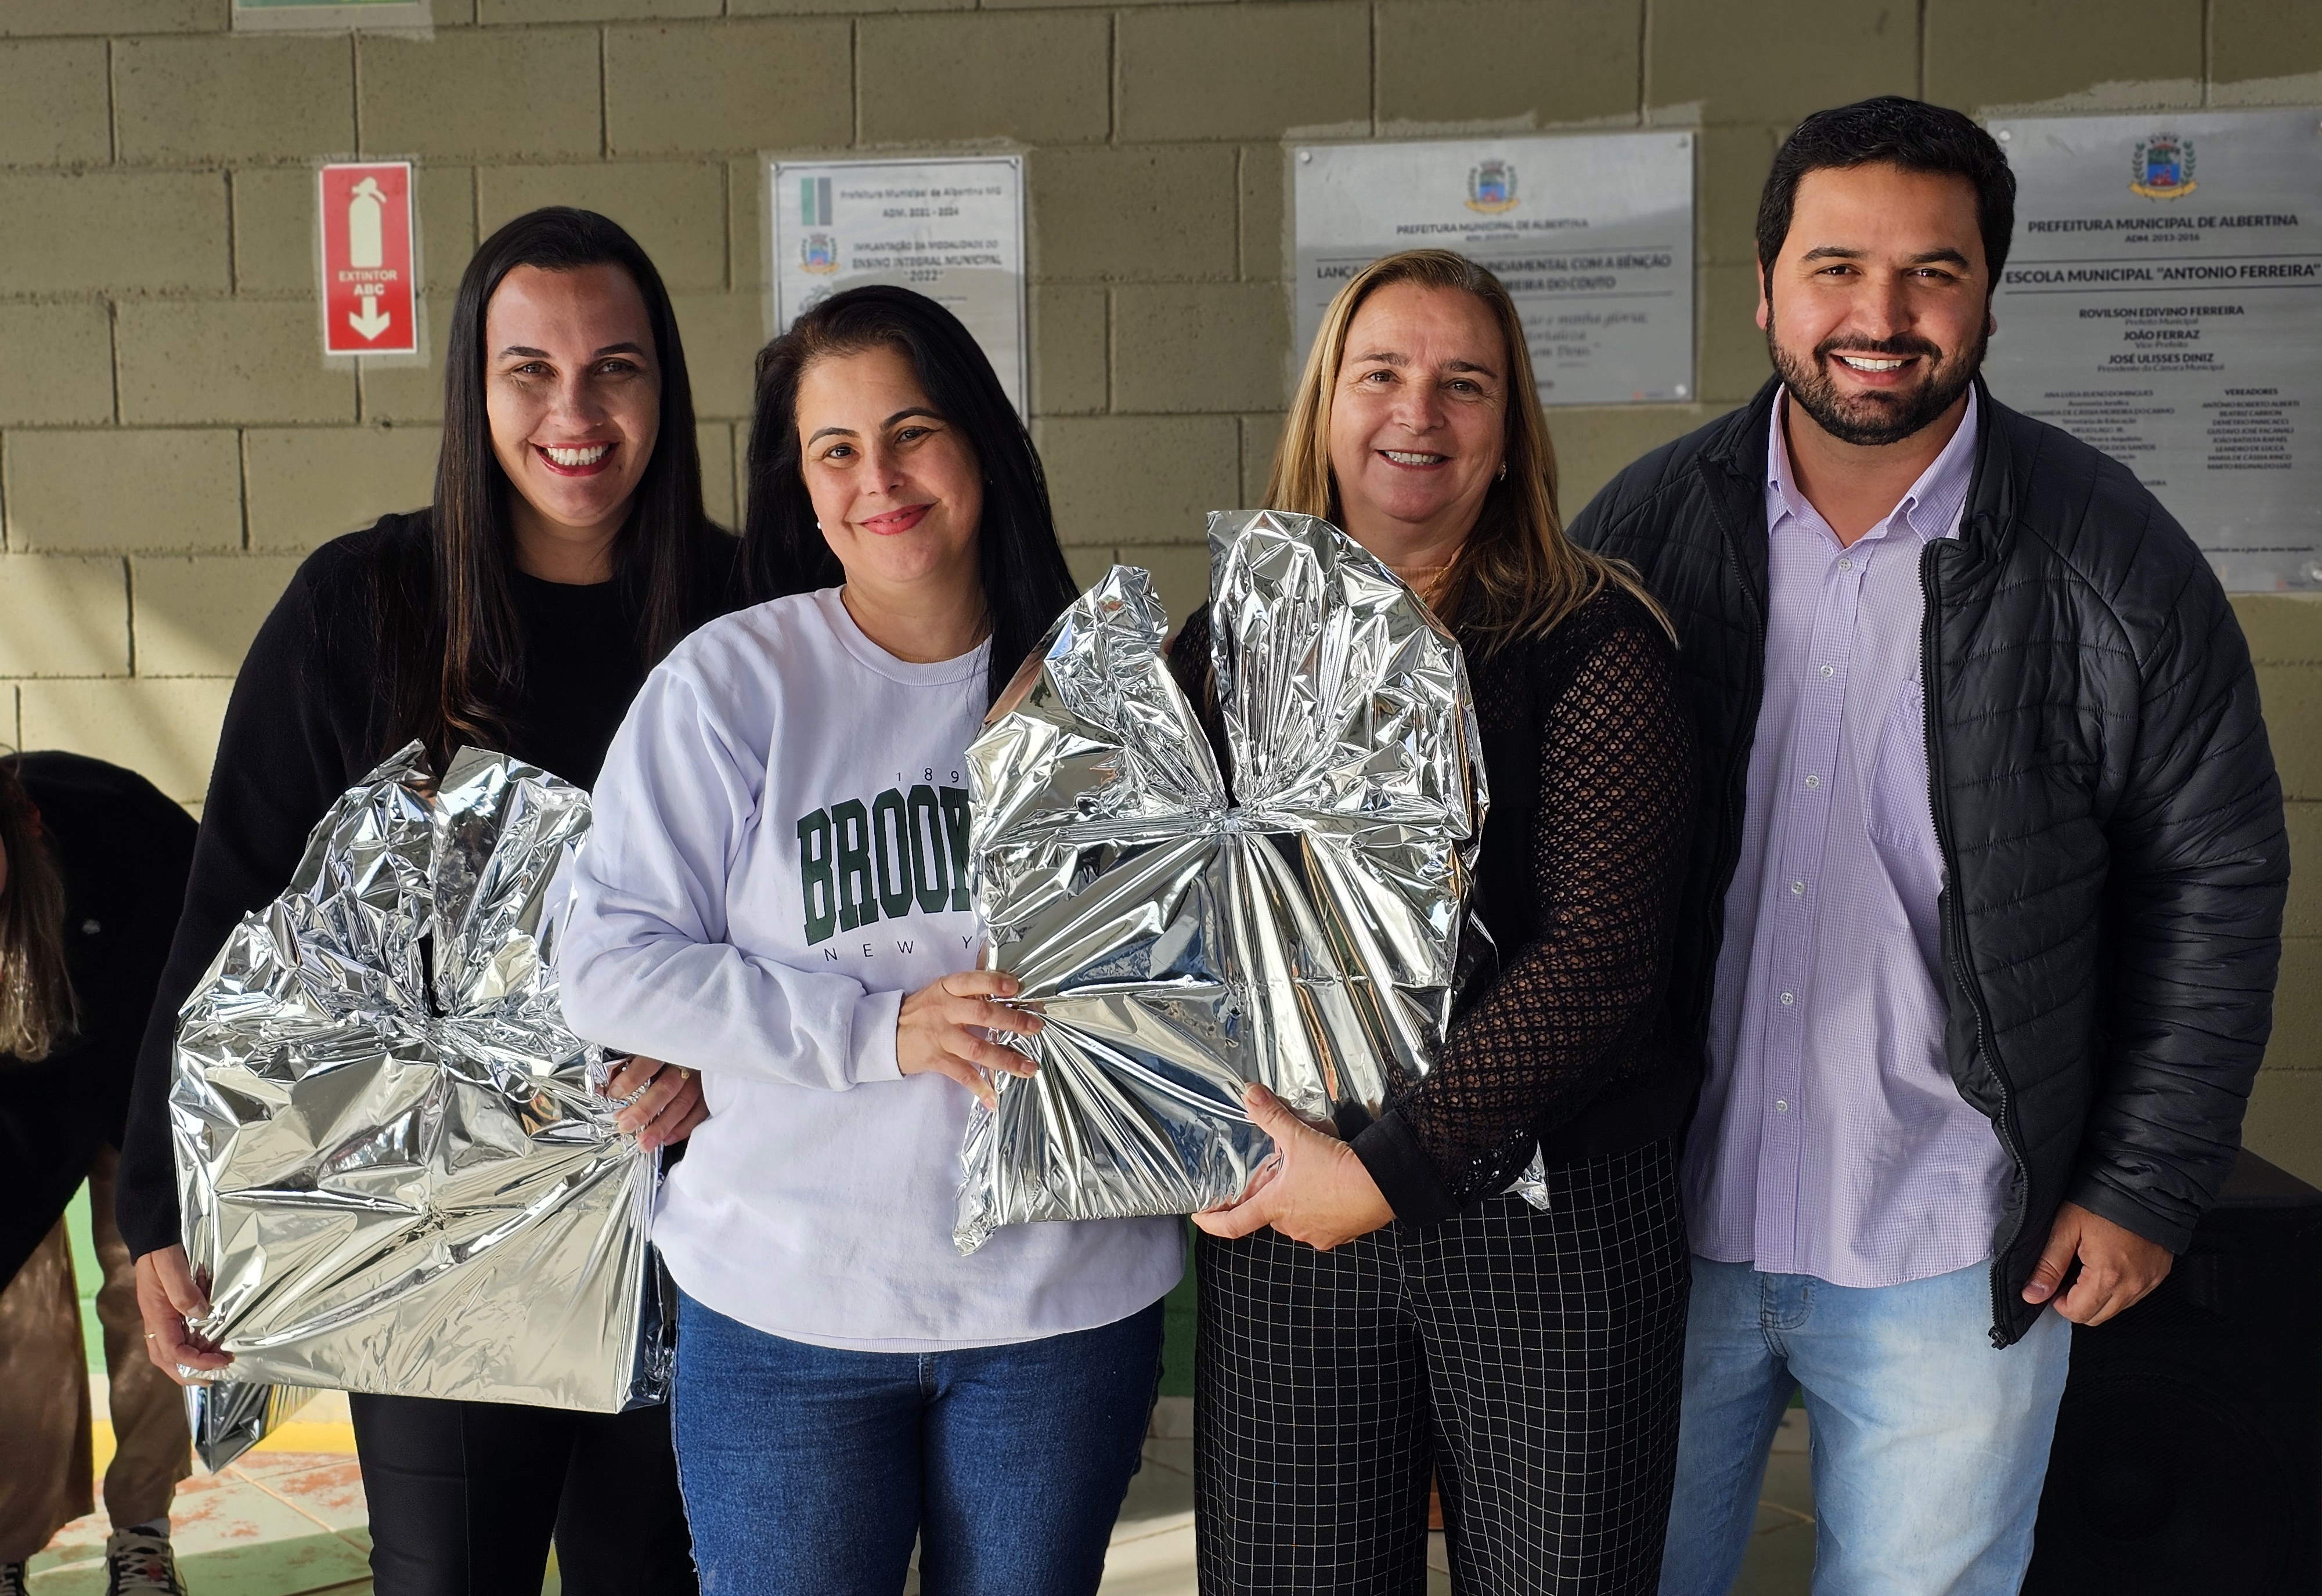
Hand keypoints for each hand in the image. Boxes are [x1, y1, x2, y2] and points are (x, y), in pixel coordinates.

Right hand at [134, 1244, 230, 1383]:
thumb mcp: (171, 1266)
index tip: (221, 1361)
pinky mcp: (169, 1311)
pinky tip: (210, 1344)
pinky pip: (178, 1336)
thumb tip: (200, 1314)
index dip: (196, 1362)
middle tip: (216, 1376)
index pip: (173, 1351)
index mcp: (156, 1315)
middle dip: (189, 1373)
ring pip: (172, 1351)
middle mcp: (157, 1321)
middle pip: (167, 1360)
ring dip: (192, 1362)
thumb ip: (183, 1291)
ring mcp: (162, 1318)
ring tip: (217, 1363)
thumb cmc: (160, 1251)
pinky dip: (193, 1346)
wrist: (153, 1238)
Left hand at [600, 1055, 707, 1150]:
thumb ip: (628, 1062)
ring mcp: (702, 1079)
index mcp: (668, 1047)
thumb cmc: (665, 1049)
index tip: (614, 1093)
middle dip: (645, 1109)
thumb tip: (608, 1085)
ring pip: (683, 1103)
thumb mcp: (645, 1047)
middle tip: (625, 1125)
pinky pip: (700, 1112)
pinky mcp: (712, 1091)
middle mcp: (687, 1063)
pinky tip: (667, 1139)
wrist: (705, 1041)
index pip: (649, 1062)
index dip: (631, 1078)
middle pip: (667, 1087)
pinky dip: (684, 1128)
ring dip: (663, 1125)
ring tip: (644, 1142)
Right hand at [896, 970, 1041, 1107]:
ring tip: (1028, 1067)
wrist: (886, 1032)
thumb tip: (1008, 984)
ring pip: (977, 1048)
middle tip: (1035, 1027)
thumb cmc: (921, 1010)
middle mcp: (945, 1010)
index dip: (995, 983)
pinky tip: (993, 1098)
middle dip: (1012, 1020)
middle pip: (982, 1014)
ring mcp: (940, 1036)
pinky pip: (961, 1074)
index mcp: (947, 989)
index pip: (972, 981)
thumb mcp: (940, 990)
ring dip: (1005, 1059)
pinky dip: (978, 1087)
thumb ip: (970, 988)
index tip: (1016, 988)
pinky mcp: (936, 1059)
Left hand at [1191, 1084, 1393, 1250]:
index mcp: (1275, 1207)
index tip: (1200, 1218)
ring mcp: (1316, 1234)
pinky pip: (1322, 1224)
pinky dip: (1320, 1210)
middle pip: (1269, 1215)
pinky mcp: (1339, 1236)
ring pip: (1296, 1219)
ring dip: (1296, 1203)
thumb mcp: (1298, 1137)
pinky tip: (1329, 1192)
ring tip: (1306, 1180)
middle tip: (1273, 1179)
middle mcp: (1292, 1226)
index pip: (1233, 1224)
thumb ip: (1271, 1116)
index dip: (1213, 1222)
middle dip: (1268, 1199)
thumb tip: (1249, 1094)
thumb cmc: (1337, 1168)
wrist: (1382, 1185)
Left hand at [2022, 1200, 2173, 1325]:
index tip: (2054, 1282)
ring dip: (2098, 1297)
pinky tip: (2109, 1265)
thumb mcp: (2065, 1227)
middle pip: (2098, 1317)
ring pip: (2117, 1309)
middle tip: (2069, 1274)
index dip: (2058, 1302)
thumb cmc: (2102, 1200)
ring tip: (2088, 1266)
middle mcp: (2133, 1285)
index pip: (2078, 1314)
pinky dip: (2118, 1289)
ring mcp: (2150, 1281)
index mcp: (2108, 1276)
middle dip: (2077, 1303)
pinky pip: (2134, 1296)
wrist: (2143, 1184)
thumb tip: (2032, 1295)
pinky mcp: (2159, 1274)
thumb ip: (2048, 1265)